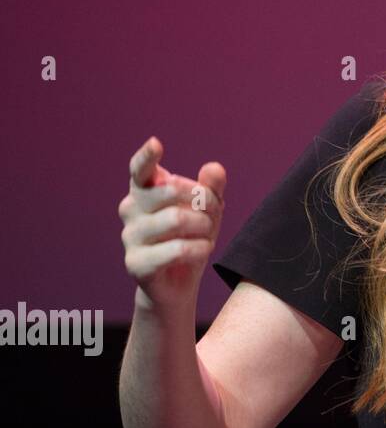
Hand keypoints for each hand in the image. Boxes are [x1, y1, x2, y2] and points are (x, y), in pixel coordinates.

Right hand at [119, 136, 226, 309]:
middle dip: (204, 199)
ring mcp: (129, 236)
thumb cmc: (192, 236)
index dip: (147, 156)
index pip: (140, 169)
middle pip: (172, 190)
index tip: (157, 143)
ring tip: (208, 234)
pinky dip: (200, 248)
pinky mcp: (135, 263)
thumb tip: (213, 168)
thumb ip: (212, 187)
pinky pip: (177, 248)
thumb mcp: (208, 210)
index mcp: (144, 190)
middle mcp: (130, 209)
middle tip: (214, 213)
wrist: (178, 284)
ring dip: (204, 226)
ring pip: (176, 218)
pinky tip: (204, 250)